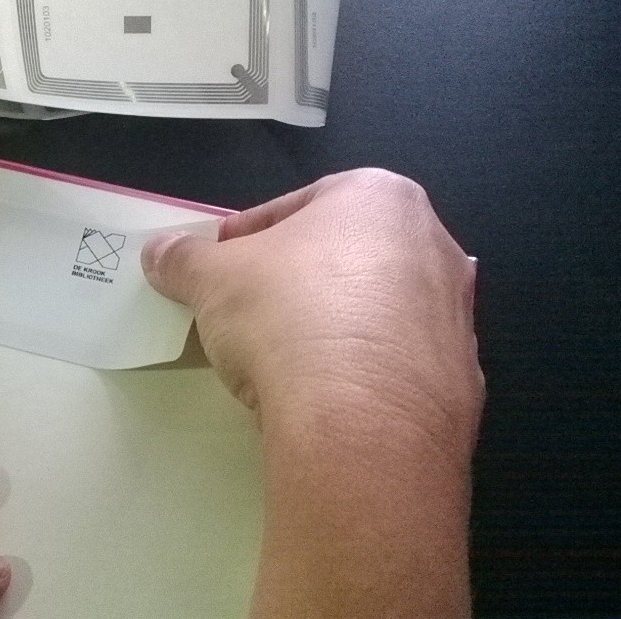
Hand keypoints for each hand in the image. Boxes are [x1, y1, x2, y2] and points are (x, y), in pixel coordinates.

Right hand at [142, 169, 482, 617]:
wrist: (362, 423)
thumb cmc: (288, 316)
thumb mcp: (212, 279)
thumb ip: (184, 259)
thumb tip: (160, 251)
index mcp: (381, 197)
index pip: (298, 206)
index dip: (247, 238)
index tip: (218, 270)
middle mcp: (432, 244)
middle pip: (344, 257)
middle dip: (296, 281)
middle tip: (248, 313)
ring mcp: (455, 315)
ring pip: (374, 311)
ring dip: (331, 328)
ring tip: (282, 362)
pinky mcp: (461, 381)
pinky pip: (394, 366)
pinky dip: (360, 375)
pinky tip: (323, 399)